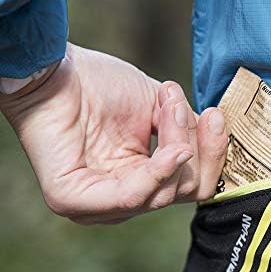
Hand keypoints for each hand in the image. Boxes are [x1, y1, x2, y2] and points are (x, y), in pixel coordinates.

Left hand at [0, 43, 227, 223]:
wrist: (55, 66)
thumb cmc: (101, 84)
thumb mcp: (160, 109)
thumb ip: (186, 133)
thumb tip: (215, 141)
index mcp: (141, 180)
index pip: (190, 186)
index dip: (211, 157)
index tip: (215, 117)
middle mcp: (122, 198)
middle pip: (183, 194)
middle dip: (195, 149)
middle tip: (182, 108)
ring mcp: (97, 205)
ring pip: (162, 197)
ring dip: (177, 146)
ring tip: (170, 107)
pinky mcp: (72, 201)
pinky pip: (131, 197)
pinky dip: (158, 172)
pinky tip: (173, 149)